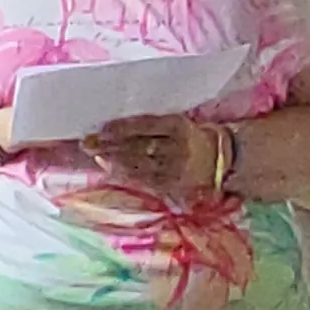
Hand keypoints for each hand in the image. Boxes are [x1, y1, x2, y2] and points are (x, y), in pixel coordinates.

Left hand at [80, 114, 209, 190]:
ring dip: (114, 161)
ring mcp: (175, 168)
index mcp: (178, 126)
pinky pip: (145, 181)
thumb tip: (112, 128)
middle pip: (138, 146)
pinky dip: (125, 175)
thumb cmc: (190, 137)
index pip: (145, 125)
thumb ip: (150, 125)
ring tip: (95, 155)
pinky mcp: (174, 185)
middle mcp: (177, 147)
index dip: (121, 128)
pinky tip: (110, 170)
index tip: (101, 128)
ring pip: (139, 165)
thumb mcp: (176, 123)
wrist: (221, 160)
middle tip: (87, 143)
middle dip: (110, 145)